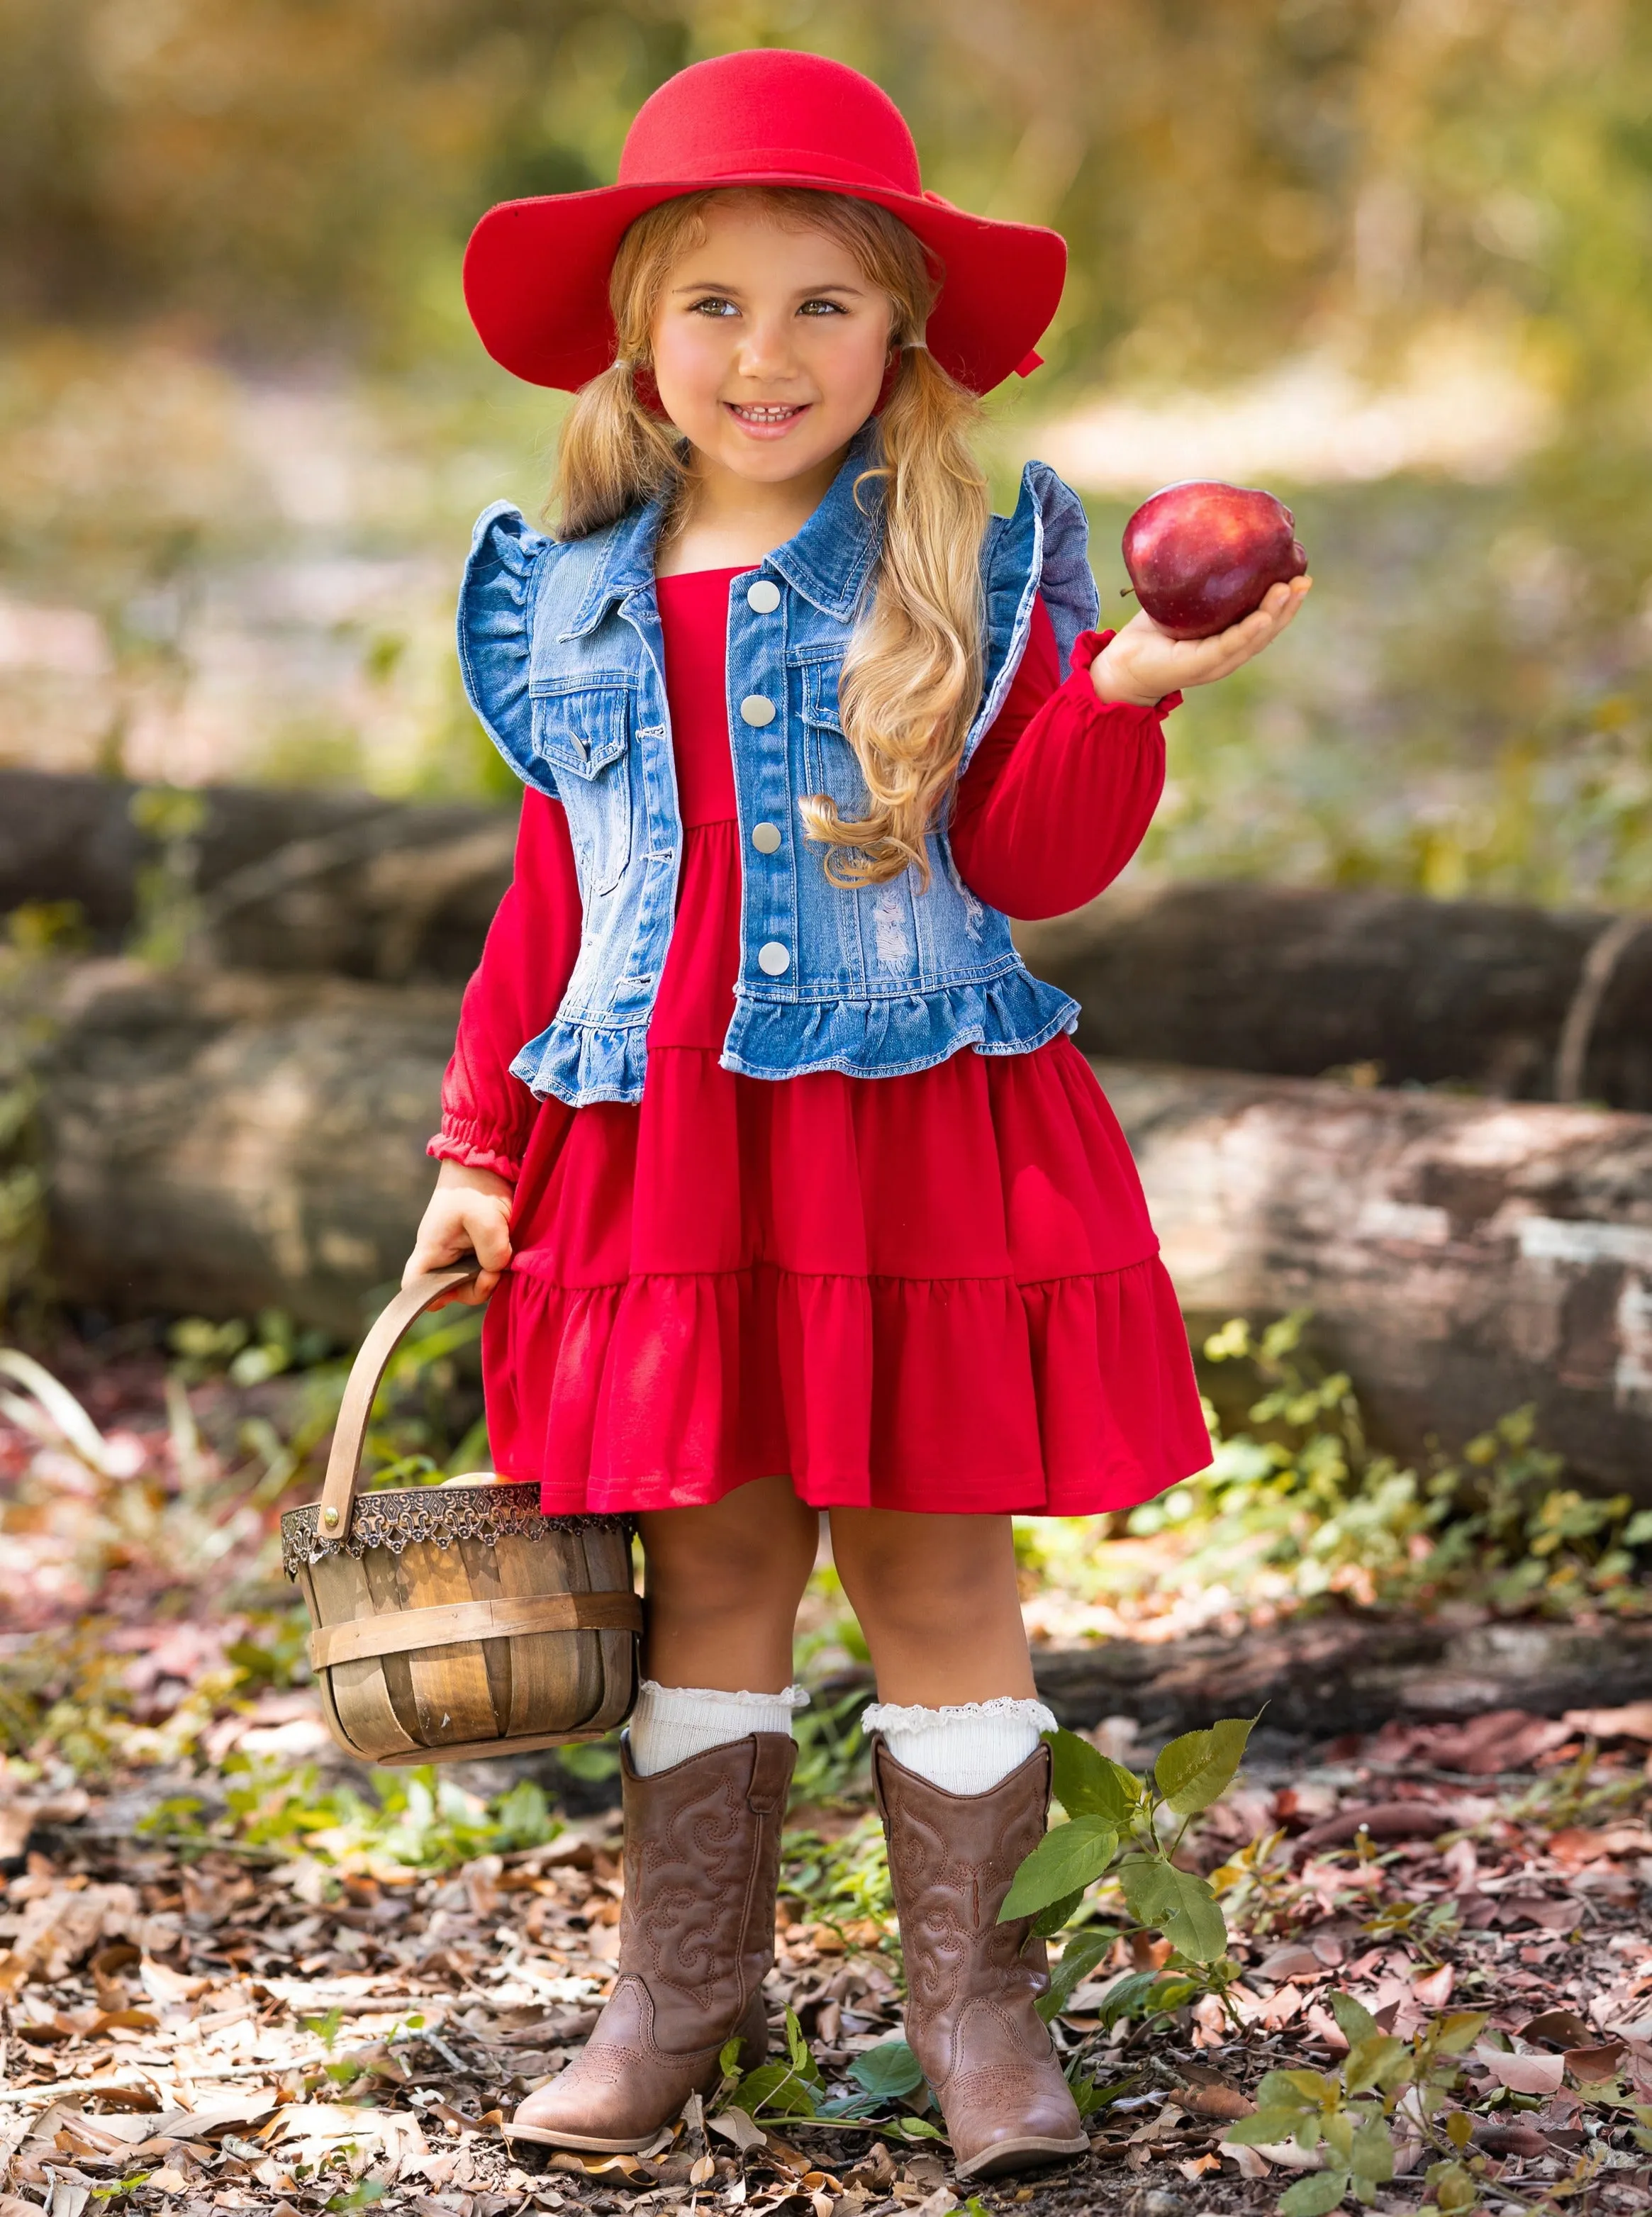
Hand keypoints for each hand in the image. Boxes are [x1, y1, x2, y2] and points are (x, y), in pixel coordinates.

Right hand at [403, 1160, 513, 1307]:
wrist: (485, 1160)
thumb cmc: (475, 1186)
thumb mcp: (484, 1218)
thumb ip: (491, 1250)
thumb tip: (498, 1269)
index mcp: (430, 1250)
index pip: (414, 1287)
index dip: (430, 1298)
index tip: (457, 1289)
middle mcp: (442, 1256)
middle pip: (453, 1291)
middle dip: (477, 1287)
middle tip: (495, 1270)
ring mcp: (460, 1252)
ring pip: (474, 1280)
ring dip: (491, 1274)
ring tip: (505, 1253)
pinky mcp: (479, 1247)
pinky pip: (487, 1268)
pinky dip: (498, 1265)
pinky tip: (508, 1251)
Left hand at [1091, 573, 1311, 706]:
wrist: (1121, 665)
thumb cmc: (1149, 631)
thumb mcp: (1178, 599)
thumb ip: (1197, 577)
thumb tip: (1208, 533)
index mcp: (1228, 640)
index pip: (1264, 621)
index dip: (1285, 602)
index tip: (1301, 575)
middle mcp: (1227, 654)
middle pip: (1268, 631)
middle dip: (1289, 606)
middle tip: (1306, 579)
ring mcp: (1216, 662)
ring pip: (1255, 639)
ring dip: (1275, 615)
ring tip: (1289, 589)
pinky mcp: (1199, 666)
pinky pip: (1229, 645)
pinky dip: (1248, 631)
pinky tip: (1261, 616)